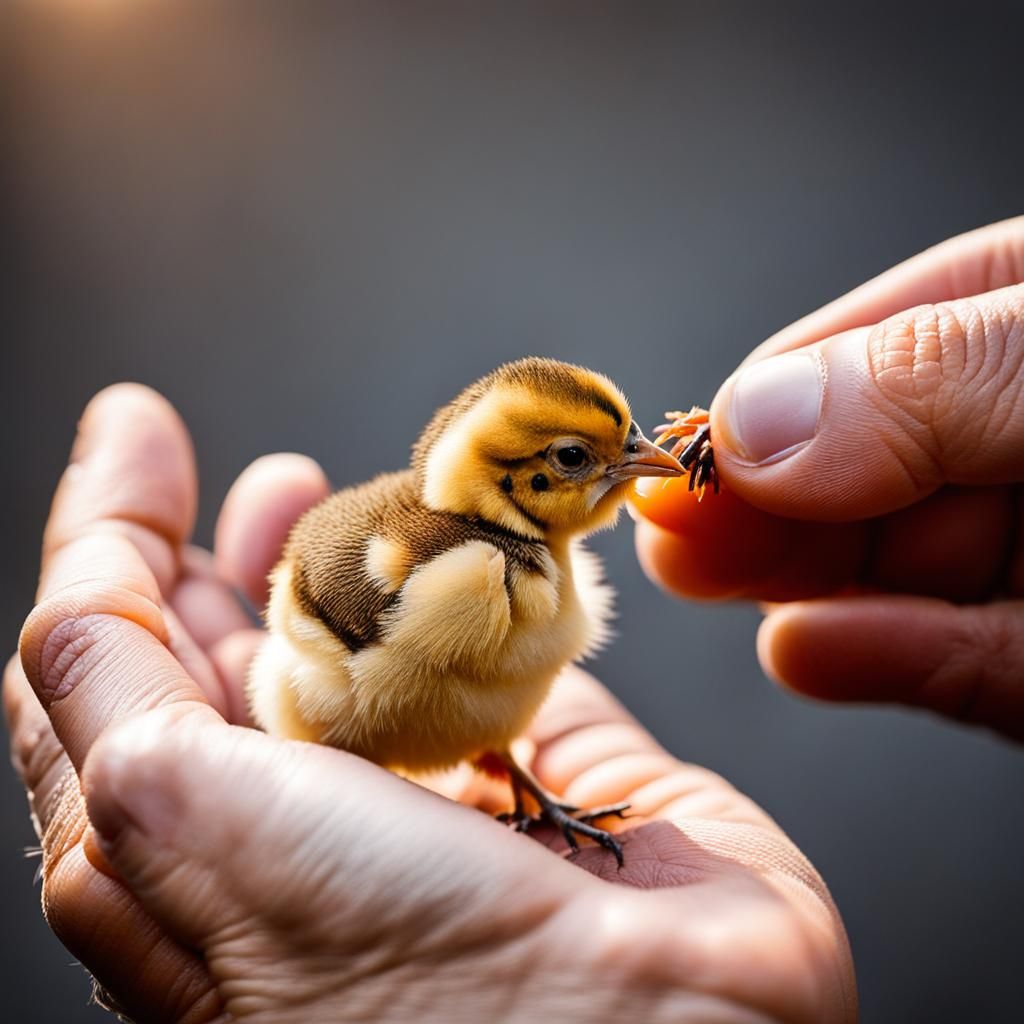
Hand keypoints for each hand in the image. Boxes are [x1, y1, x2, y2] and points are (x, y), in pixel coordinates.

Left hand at [7, 385, 854, 1022]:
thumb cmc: (379, 957)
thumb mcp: (170, 810)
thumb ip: (101, 682)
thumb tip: (82, 568)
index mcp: (188, 850)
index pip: (110, 670)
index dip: (112, 537)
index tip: (139, 426)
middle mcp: (306, 830)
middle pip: (244, 657)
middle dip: (238, 553)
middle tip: (266, 478)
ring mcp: (439, 797)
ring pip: (372, 645)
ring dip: (354, 555)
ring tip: (349, 495)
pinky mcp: (557, 767)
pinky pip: (507, 645)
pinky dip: (483, 577)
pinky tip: (475, 534)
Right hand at [636, 216, 1023, 740]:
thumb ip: (931, 379)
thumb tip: (752, 421)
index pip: (876, 344)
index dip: (774, 399)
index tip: (683, 449)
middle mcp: (1020, 434)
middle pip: (868, 465)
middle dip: (759, 497)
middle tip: (660, 526)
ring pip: (902, 567)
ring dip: (795, 577)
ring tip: (699, 576)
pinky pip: (967, 662)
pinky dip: (884, 657)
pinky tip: (807, 653)